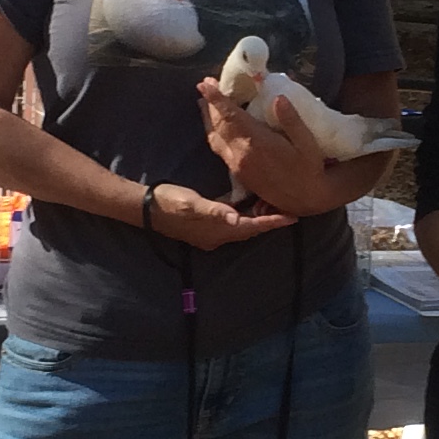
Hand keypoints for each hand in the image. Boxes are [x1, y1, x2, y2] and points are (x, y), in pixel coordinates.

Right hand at [145, 182, 294, 251]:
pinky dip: (244, 215)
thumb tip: (234, 218)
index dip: (272, 223)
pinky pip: (231, 223)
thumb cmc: (169, 202)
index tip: (293, 217)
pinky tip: (248, 204)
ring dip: (257, 220)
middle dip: (269, 221)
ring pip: (242, 228)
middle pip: (250, 230)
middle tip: (289, 208)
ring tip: (274, 206)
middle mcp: (217, 237)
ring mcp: (211, 234)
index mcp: (218, 231)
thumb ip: (214, 210)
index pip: (252, 228)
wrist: (145, 208)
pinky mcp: (205, 226)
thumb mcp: (191, 203)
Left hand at [195, 78, 347, 217]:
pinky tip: (217, 127)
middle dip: (210, 104)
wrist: (306, 201)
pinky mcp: (238, 173)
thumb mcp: (308, 143)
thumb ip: (292, 120)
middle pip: (218, 125)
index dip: (217, 99)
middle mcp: (241, 154)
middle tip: (205, 85)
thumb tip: (278, 98)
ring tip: (204, 102)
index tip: (204, 84)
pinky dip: (214, 133)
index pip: (231, 116)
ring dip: (208, 119)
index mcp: (257, 143)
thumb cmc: (310, 169)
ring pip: (214, 138)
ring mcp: (237, 165)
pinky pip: (219, 148)